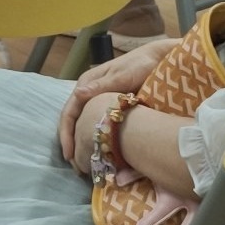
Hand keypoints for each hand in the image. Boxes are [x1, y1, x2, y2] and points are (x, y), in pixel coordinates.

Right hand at [54, 43, 159, 166]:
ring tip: (84, 163)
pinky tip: (98, 150)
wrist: (158, 59)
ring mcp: (98, 98)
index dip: (66, 134)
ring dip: (80, 142)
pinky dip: (93, 137)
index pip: (69, 112)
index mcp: (87, 83)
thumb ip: (101, 87)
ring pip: (82, 123)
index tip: (69, 154)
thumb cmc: (141, 65)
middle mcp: (88, 92)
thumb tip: (78, 94)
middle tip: (75, 166)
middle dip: (71, 142)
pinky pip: (95, 122)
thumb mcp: (122, 76)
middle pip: (72, 120)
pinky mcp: (109, 105)